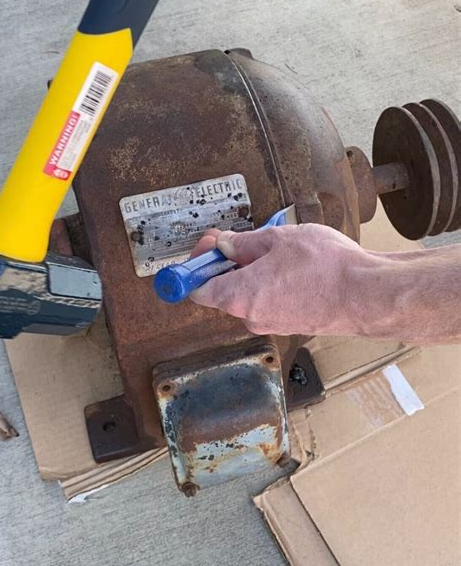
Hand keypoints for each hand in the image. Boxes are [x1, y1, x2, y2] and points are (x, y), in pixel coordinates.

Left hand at [190, 224, 376, 336]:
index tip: (207, 248)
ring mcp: (273, 324)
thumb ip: (243, 243)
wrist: (368, 294)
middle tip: (244, 241)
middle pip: (224, 290)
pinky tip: (295, 268)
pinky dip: (273, 285)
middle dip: (229, 264)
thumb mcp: (278, 240)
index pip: (198, 289)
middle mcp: (251, 317)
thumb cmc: (327, 267)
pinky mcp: (292, 325)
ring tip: (280, 252)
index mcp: (239, 296)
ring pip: (251, 295)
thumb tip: (224, 245)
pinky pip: (271, 302)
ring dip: (255, 273)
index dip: (197, 266)